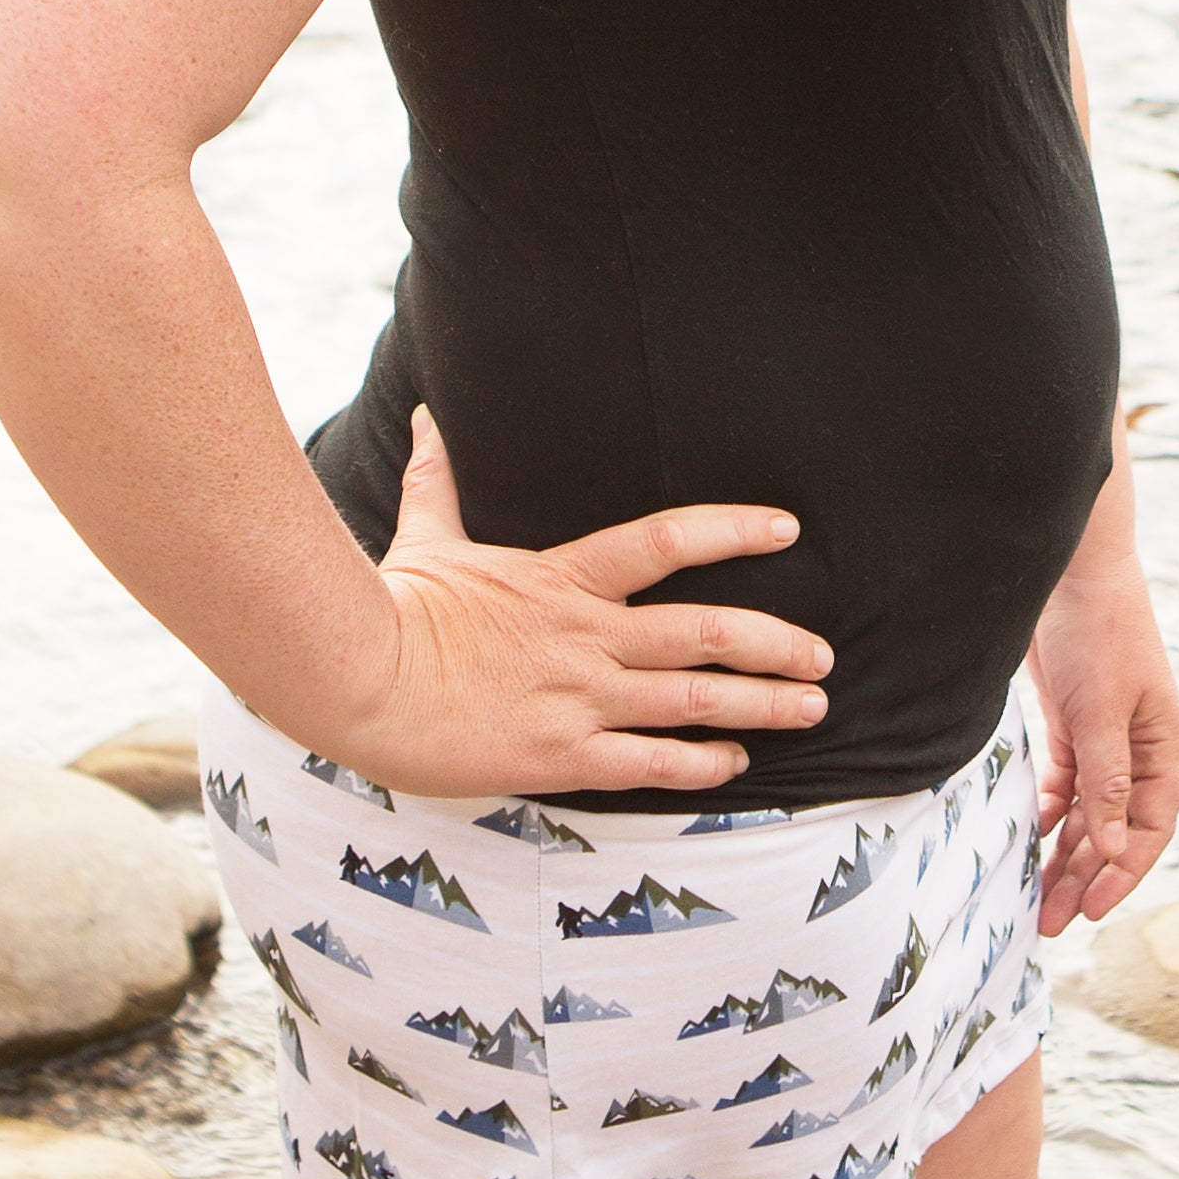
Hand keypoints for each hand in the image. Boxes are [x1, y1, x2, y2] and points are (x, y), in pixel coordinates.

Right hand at [359, 409, 829, 794]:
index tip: (787, 530)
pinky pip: (650, 763)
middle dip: (775, 644)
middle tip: (824, 656)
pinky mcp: (560, 754)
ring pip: (693, 699)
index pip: (664, 542)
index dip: (732, 531)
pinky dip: (700, 764)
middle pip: (705, 633)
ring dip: (762, 704)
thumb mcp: (424, 538)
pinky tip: (734, 763)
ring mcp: (578, 698)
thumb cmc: (389, 609)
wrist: (354, 681)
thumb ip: (438, 481)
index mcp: (562, 579)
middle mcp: (585, 637)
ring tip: (811, 707)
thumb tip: (427, 414)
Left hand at [1028, 549, 1178, 935]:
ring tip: (1038, 894)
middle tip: (1052, 921)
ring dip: (1066, 852)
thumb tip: (1116, 847)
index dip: (1124, 873)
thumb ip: (1107, 779)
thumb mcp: (1103, 711)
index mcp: (1161, 748)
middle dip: (1087, 876)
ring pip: (1088, 812)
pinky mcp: (1073, 723)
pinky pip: (1065, 784)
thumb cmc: (1100, 632)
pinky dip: (1050, 812)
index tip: (1091, 911)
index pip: (1151, 828)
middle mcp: (1138, 750)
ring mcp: (1105, 737)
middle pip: (1116, 829)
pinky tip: (1031, 836)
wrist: (1072, 570)